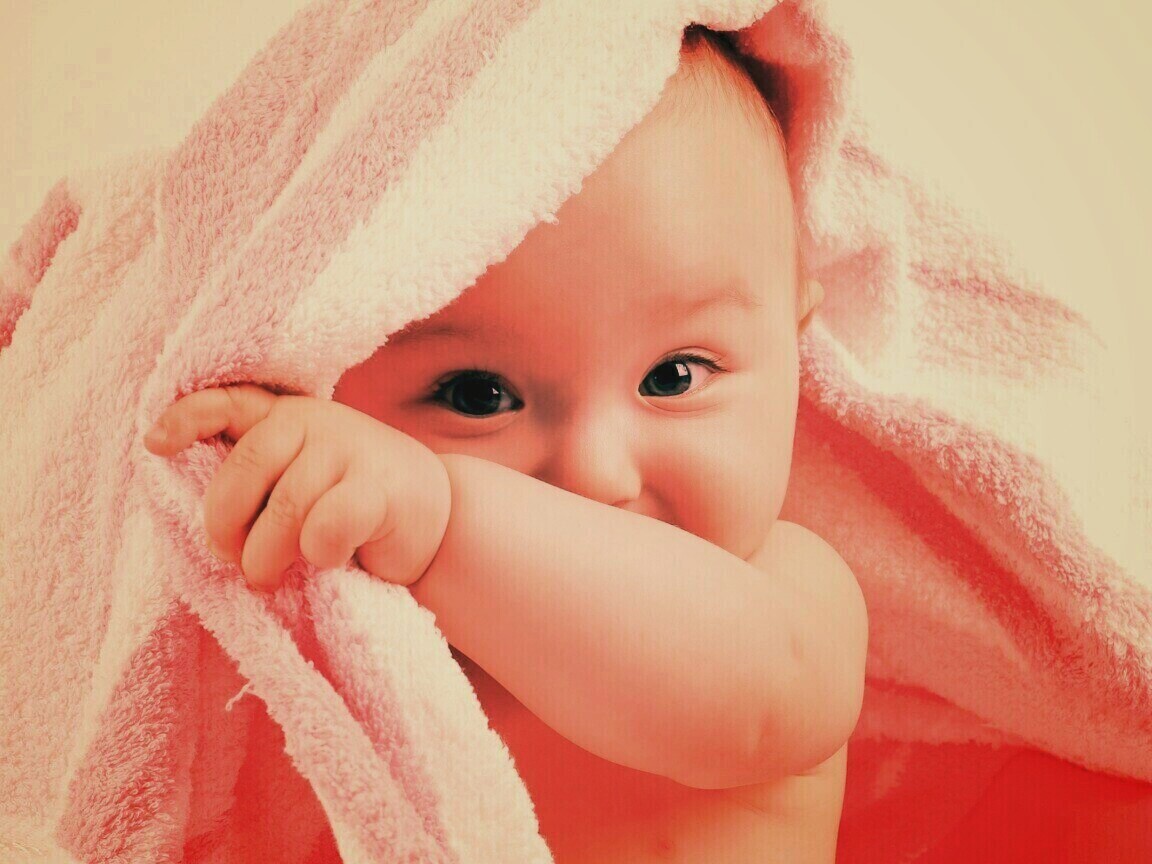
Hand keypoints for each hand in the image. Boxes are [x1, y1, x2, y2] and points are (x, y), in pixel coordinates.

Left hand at [142, 384, 451, 592]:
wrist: (437, 518)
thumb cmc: (351, 506)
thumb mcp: (300, 483)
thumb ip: (261, 487)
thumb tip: (212, 535)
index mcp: (288, 417)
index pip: (229, 401)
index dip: (187, 418)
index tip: (154, 445)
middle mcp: (317, 422)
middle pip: (247, 464)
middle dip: (225, 521)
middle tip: (229, 558)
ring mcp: (352, 451)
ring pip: (286, 505)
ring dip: (266, 554)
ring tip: (267, 577)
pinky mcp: (381, 490)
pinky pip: (327, 526)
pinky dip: (318, 554)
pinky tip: (327, 560)